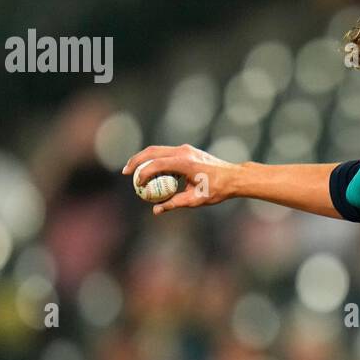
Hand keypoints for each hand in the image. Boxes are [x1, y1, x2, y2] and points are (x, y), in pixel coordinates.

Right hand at [121, 144, 238, 215]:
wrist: (233, 177)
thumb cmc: (216, 189)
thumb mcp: (195, 200)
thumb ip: (174, 204)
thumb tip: (156, 210)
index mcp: (185, 162)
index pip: (157, 164)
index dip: (143, 173)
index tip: (137, 184)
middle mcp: (184, 152)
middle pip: (152, 152)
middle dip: (136, 161)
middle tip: (125, 173)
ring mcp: (185, 149)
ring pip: (157, 150)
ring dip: (143, 159)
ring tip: (133, 171)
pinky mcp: (187, 151)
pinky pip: (165, 153)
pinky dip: (154, 160)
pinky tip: (149, 171)